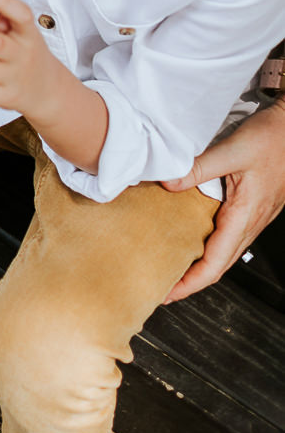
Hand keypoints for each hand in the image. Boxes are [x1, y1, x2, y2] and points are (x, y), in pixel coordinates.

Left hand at [161, 98, 284, 301]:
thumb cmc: (271, 138)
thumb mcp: (232, 150)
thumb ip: (200, 167)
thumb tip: (168, 183)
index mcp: (245, 216)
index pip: (215, 263)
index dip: (191, 283)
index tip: (168, 293)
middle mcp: (250, 223)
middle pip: (218, 264)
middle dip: (191, 280)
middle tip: (161, 285)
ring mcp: (252, 216)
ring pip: (224, 251)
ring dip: (199, 264)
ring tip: (172, 265)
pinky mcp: (251, 207)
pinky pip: (228, 235)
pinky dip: (208, 245)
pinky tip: (192, 236)